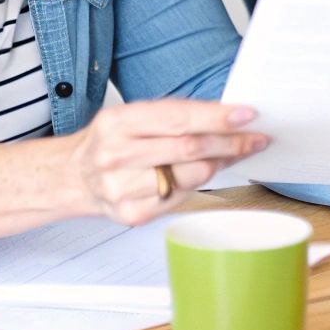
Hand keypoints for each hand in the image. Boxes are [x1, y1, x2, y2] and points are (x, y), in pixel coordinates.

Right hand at [65, 100, 266, 225]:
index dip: (217, 117)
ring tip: (238, 150)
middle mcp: (116, 156)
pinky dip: (202, 182)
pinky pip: (182, 197)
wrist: (73, 177)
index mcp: (117, 123)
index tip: (247, 114)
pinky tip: (211, 170)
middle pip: (189, 150)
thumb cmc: (112, 141)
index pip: (178, 119)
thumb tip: (228, 116)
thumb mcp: (133, 116)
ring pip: (191, 176)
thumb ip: (175, 115)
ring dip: (223, 163)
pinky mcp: (133, 214)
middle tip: (256, 136)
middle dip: (231, 142)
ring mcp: (123, 189)